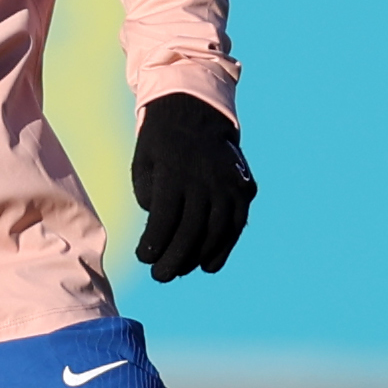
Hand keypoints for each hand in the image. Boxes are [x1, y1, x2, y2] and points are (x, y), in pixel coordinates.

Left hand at [128, 94, 254, 281]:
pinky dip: (223, 248)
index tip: (143, 258)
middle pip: (191, 232)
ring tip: (179, 271)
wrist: (196, 110)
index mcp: (175, 172)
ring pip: (216, 233)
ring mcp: (229, 184)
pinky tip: (208, 265)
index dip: (154, 245)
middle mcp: (205, 179)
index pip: (165, 220)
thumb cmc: (161, 144)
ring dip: (197, 258)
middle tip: (159, 277)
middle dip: (173, 260)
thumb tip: (162, 233)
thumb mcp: (144, 164)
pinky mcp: (244, 188)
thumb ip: (149, 198)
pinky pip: (236, 225)